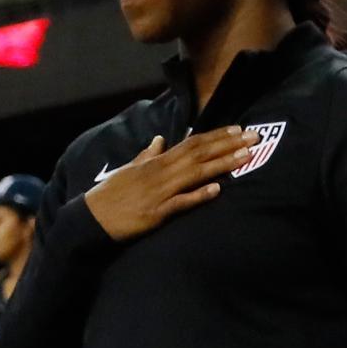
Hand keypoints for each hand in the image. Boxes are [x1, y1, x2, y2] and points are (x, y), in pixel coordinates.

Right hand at [84, 129, 251, 241]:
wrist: (91, 218)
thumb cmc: (111, 194)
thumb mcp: (129, 169)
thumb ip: (148, 154)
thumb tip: (161, 139)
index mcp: (156, 161)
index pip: (192, 143)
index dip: (217, 136)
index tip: (238, 129)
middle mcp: (161, 172)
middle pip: (199, 154)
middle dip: (228, 145)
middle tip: (255, 137)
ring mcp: (159, 192)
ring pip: (195, 174)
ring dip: (222, 164)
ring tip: (246, 157)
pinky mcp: (155, 213)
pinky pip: (180, 202)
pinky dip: (198, 195)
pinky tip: (216, 190)